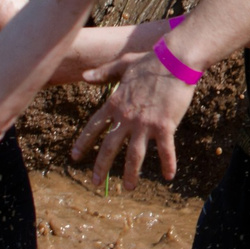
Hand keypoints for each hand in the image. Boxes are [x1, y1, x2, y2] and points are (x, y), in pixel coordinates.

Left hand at [70, 55, 194, 188]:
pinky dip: (168, 164)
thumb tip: (84, 76)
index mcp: (115, 103)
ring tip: (128, 188)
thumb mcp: (123, 64)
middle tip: (95, 183)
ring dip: (131, 174)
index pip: (94, 126)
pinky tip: (169, 176)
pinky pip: (165, 150)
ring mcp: (145, 123)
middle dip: (100, 167)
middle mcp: (126, 117)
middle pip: (109, 147)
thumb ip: (104, 73)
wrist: (175, 60)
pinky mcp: (165, 126)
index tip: (74, 156)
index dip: (83, 142)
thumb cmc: (150, 61)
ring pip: (134, 155)